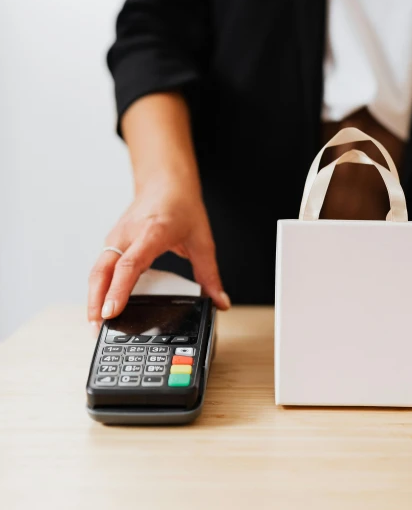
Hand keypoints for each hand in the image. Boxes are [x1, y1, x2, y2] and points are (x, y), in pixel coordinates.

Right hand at [88, 176, 229, 330]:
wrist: (166, 181)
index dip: (118, 291)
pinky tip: (101, 303)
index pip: (129, 266)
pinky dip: (98, 286)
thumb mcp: (202, 241)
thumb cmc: (181, 206)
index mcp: (152, 234)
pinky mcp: (113, 240)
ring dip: (93, 296)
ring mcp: (117, 237)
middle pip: (103, 271)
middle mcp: (128, 235)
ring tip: (95, 323)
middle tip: (96, 328)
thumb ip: (210, 275)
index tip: (110, 312)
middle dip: (96, 301)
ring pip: (97, 269)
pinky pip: (101, 265)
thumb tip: (220, 301)